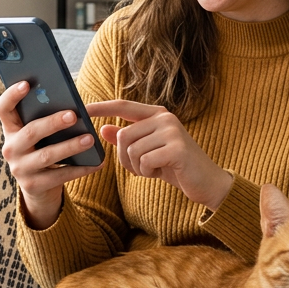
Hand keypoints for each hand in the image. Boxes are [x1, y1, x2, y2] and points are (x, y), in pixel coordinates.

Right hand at [0, 81, 103, 228]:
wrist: (39, 188)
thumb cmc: (43, 150)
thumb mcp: (39, 136)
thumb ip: (45, 119)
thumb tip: (70, 104)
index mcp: (11, 130)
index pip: (3, 109)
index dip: (12, 95)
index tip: (27, 83)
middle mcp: (11, 148)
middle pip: (30, 132)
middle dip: (53, 122)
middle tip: (73, 115)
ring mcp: (19, 169)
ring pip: (47, 155)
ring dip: (70, 146)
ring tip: (90, 139)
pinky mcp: (33, 186)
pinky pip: (59, 176)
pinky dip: (80, 169)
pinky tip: (97, 163)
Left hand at [87, 100, 233, 210]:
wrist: (206, 182)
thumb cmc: (175, 166)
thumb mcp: (148, 151)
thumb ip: (128, 138)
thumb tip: (103, 129)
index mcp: (157, 114)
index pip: (123, 106)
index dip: (101, 107)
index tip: (82, 108)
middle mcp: (165, 118)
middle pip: (123, 136)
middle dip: (125, 158)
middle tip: (141, 167)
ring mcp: (172, 131)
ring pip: (132, 150)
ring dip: (137, 167)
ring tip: (154, 169)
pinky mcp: (176, 148)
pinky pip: (144, 161)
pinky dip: (147, 173)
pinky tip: (161, 173)